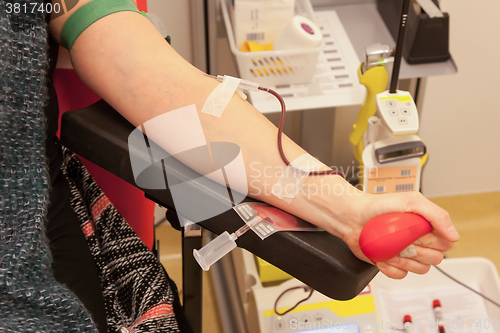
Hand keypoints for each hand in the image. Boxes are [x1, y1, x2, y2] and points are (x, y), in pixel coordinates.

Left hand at [332, 189, 458, 278]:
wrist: (352, 217)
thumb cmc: (379, 206)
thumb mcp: (411, 201)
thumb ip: (436, 215)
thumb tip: (453, 236)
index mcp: (426, 226)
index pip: (445, 243)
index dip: (434, 241)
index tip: (418, 232)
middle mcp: (418, 240)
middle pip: (435, 258)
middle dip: (420, 251)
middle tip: (404, 240)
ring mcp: (405, 252)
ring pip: (421, 269)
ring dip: (407, 261)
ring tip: (392, 249)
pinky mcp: (392, 262)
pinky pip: (401, 274)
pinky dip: (393, 269)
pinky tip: (384, 258)